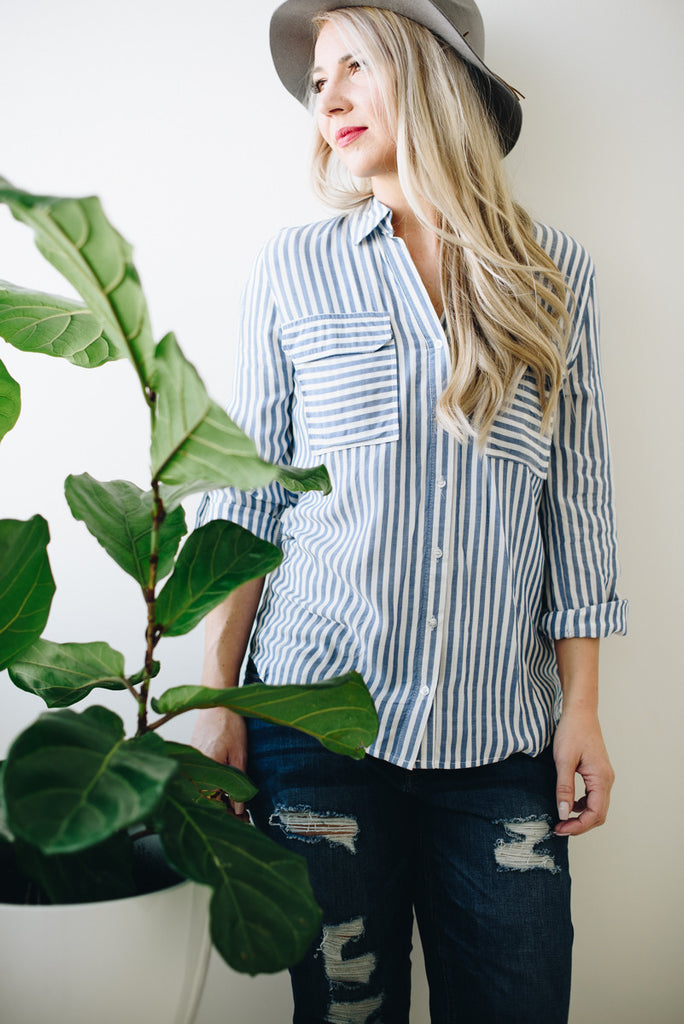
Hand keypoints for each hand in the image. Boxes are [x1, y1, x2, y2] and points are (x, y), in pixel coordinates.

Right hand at [191, 706, 248, 817]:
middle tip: (244, 817)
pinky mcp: (192, 760)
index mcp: (205, 770)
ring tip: (239, 807)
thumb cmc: (229, 725)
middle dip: (225, 812)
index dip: (229, 816)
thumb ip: (239, 784)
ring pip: (204, 792)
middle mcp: (194, 770)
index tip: (244, 821)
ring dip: (220, 801)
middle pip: (207, 801)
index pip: (214, 804)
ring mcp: (191, 765)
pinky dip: (214, 789)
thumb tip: (239, 808)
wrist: (217, 703)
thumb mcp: (240, 755)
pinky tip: (227, 792)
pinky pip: (201, 781)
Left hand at [552, 706, 614, 836]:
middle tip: (559, 828)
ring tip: (561, 819)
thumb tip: (563, 814)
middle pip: (598, 814)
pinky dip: (582, 805)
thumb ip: (564, 788)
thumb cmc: (572, 731)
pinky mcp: (597, 772)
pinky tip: (568, 803)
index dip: (578, 826)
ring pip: (597, 806)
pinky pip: (593, 796)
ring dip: (581, 816)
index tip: (560, 829)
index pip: (595, 813)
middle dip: (579, 825)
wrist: (580, 711)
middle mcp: (606, 780)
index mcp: (601, 778)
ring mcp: (603, 776)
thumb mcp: (563, 760)